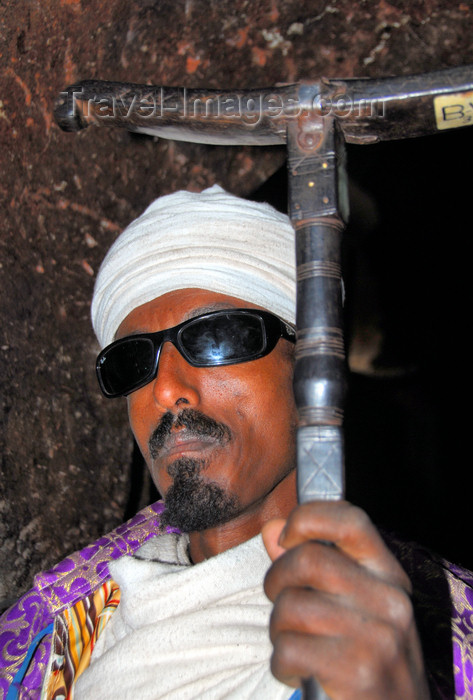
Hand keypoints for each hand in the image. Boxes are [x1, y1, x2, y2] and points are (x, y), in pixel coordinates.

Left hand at [262, 501, 430, 698]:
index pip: (350, 520)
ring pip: (291, 606)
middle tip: (281, 602)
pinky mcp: (357, 671)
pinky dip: (281, 664)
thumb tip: (270, 529)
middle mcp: (389, 599)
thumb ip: (310, 564)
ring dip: (278, 629)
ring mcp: (377, 636)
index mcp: (388, 575)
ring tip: (294, 643)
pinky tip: (298, 672)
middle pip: (307, 559)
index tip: (287, 537)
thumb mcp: (353, 605)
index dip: (308, 518)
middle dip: (276, 580)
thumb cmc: (367, 657)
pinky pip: (289, 649)